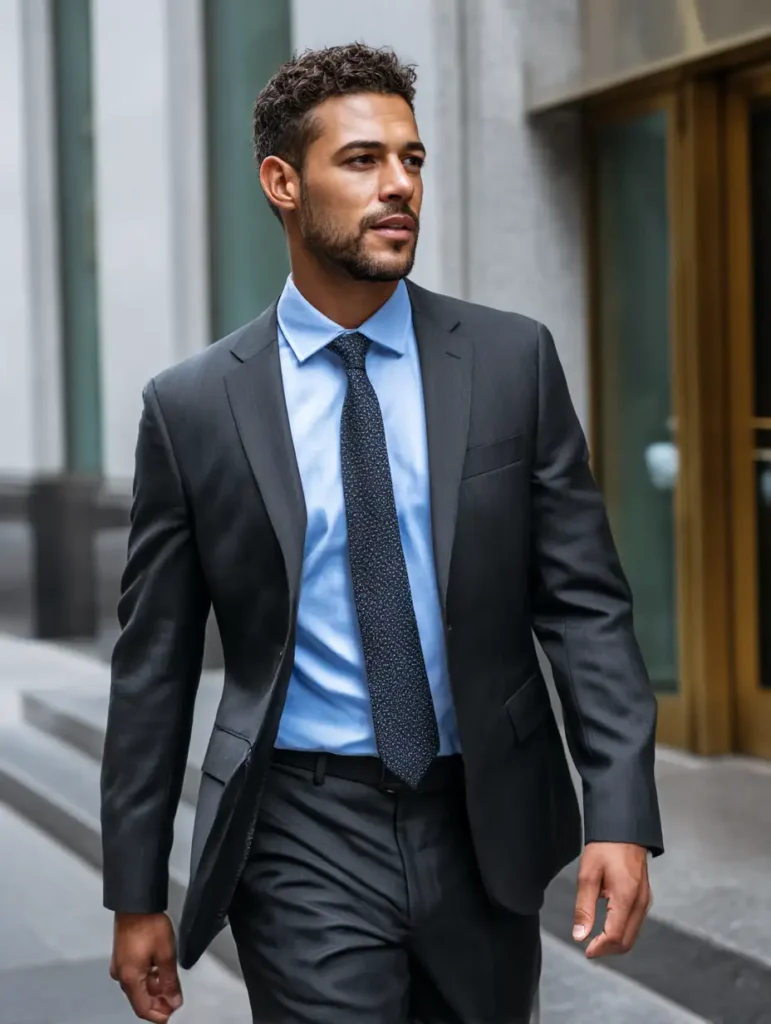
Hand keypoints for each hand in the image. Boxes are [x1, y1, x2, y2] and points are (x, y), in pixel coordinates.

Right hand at [110, 913, 182, 1021]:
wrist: (135, 903)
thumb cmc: (150, 927)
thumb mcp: (166, 954)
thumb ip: (170, 981)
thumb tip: (174, 1002)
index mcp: (130, 979)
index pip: (143, 1008)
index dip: (159, 1015)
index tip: (174, 1014)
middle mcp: (121, 976)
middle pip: (139, 999)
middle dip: (158, 1003)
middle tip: (176, 1000)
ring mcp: (119, 966)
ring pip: (138, 987)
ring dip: (154, 990)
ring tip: (172, 986)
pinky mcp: (122, 956)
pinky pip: (135, 976)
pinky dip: (148, 979)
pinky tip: (161, 973)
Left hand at [572, 842, 651, 958]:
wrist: (623, 830)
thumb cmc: (604, 849)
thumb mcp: (587, 875)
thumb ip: (584, 907)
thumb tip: (580, 935)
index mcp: (626, 898)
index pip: (616, 936)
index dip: (600, 948)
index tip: (585, 950)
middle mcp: (640, 903)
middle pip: (627, 941)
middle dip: (608, 950)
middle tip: (589, 948)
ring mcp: (645, 901)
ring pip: (632, 935)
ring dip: (615, 943)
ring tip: (595, 940)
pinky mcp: (644, 898)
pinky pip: (635, 924)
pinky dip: (622, 932)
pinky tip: (607, 926)